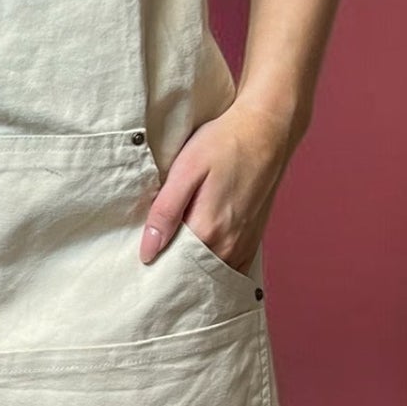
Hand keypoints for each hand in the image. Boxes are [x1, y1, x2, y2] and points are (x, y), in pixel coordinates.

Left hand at [139, 96, 294, 271]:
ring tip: (172, 264)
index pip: (173, 269)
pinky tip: (200, 262)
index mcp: (208, 230)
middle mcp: (230, 245)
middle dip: (172, 276)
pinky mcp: (253, 239)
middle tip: (151, 268)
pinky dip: (215, 271)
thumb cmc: (225, 142)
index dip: (154, 271)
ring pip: (213, 275)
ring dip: (193, 274)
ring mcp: (245, 244)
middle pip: (193, 276)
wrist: (268, 129)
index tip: (139, 270)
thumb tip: (147, 251)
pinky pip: (232, 269)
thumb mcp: (186, 170)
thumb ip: (166, 212)